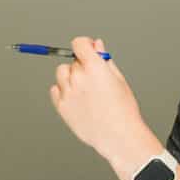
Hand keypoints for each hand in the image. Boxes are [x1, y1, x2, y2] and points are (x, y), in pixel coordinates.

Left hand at [46, 35, 156, 174]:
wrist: (118, 136)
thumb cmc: (123, 109)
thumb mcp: (118, 80)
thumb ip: (104, 59)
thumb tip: (96, 44)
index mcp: (94, 67)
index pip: (79, 43)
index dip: (84, 44)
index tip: (88, 49)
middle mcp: (78, 77)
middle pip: (73, 61)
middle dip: (83, 66)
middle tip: (95, 81)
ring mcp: (68, 92)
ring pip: (62, 73)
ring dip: (71, 76)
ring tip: (86, 91)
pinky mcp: (61, 106)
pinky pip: (55, 89)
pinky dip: (63, 91)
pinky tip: (78, 99)